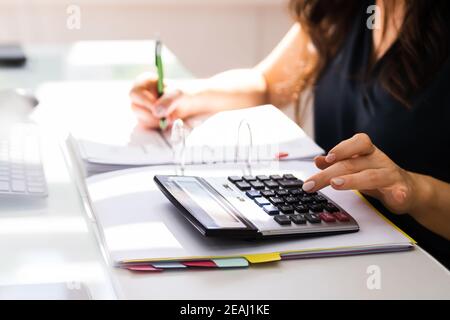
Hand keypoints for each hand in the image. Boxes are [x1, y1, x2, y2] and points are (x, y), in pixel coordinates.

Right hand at [129, 72, 186, 128]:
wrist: (187, 104)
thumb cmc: (181, 95)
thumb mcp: (178, 94)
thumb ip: (168, 100)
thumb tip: (156, 111)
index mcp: (143, 82)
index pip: (135, 93)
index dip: (146, 103)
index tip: (158, 110)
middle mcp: (138, 94)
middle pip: (135, 107)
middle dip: (152, 115)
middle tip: (167, 117)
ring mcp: (140, 107)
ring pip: (140, 118)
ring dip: (156, 121)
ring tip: (170, 116)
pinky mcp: (143, 118)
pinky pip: (146, 125)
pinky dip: (157, 125)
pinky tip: (166, 120)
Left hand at [302, 133, 417, 213]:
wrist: (408, 189)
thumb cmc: (376, 175)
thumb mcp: (355, 167)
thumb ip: (336, 164)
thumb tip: (317, 160)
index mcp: (367, 152)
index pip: (358, 142)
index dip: (342, 148)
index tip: (327, 158)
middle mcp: (378, 160)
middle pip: (352, 164)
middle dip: (328, 174)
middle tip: (312, 183)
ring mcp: (390, 175)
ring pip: (372, 176)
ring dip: (353, 180)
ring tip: (337, 184)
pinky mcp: (401, 191)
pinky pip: (400, 191)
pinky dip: (397, 194)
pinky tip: (394, 197)